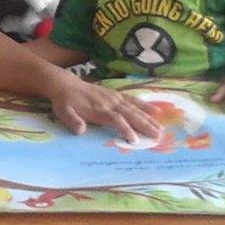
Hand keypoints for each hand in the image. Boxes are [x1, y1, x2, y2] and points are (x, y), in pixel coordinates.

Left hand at [46, 78, 161, 142]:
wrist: (65, 84)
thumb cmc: (65, 102)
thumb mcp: (63, 111)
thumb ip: (72, 121)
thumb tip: (80, 130)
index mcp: (98, 109)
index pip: (115, 119)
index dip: (125, 129)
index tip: (135, 140)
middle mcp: (109, 103)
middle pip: (130, 114)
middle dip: (144, 125)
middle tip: (158, 136)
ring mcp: (114, 97)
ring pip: (134, 108)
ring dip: (148, 118)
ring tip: (161, 128)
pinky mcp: (116, 94)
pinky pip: (132, 100)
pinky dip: (145, 105)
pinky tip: (156, 111)